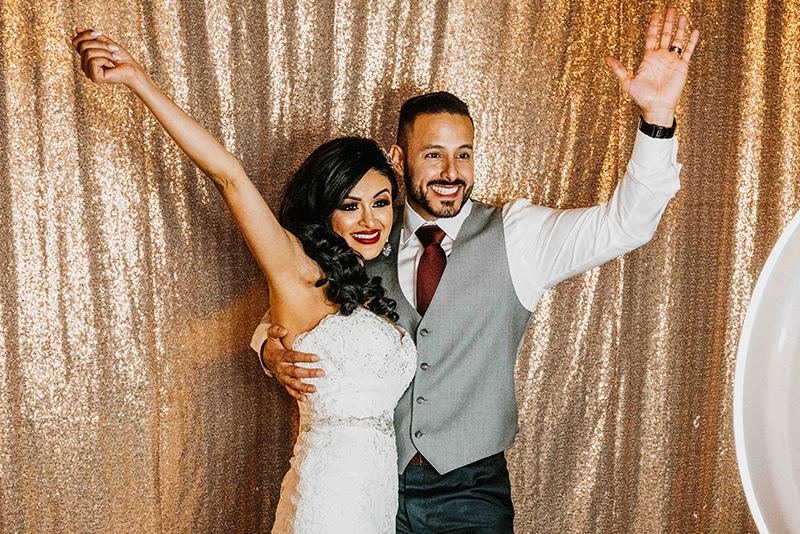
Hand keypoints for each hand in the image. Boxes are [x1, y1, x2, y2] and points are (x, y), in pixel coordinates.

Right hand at [71, 28, 143, 86]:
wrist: (133, 70)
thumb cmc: (122, 58)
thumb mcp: (106, 43)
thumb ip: (92, 37)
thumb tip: (76, 29)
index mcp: (85, 58)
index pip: (76, 41)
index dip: (85, 34)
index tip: (99, 33)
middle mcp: (84, 65)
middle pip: (83, 45)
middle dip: (100, 44)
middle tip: (114, 49)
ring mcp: (88, 72)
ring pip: (88, 53)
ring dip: (105, 52)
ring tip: (115, 58)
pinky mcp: (94, 77)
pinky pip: (93, 61)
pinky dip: (105, 60)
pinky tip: (112, 65)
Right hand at [261, 325, 323, 401]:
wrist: (266, 358)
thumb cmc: (273, 346)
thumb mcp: (271, 336)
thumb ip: (276, 331)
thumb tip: (284, 330)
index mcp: (281, 356)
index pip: (294, 356)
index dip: (305, 357)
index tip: (317, 357)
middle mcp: (282, 368)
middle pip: (296, 372)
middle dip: (309, 373)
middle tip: (321, 373)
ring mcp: (283, 377)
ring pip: (294, 383)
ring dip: (304, 387)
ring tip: (315, 389)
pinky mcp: (284, 382)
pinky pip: (290, 390)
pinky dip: (297, 396)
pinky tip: (306, 398)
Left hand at [605, 7, 699, 125]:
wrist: (656, 107)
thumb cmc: (642, 97)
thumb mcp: (627, 81)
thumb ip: (618, 68)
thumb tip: (607, 57)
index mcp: (649, 58)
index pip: (651, 37)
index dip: (653, 25)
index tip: (656, 14)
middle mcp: (661, 57)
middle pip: (665, 35)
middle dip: (668, 22)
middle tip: (671, 9)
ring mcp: (672, 61)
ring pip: (677, 40)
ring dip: (680, 28)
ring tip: (682, 16)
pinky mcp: (682, 66)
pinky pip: (688, 51)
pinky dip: (691, 41)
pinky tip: (694, 31)